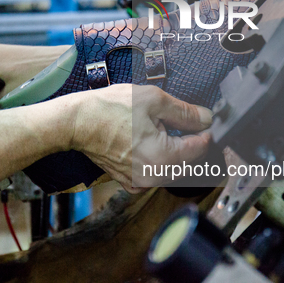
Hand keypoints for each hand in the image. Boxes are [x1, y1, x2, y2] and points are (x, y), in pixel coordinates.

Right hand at [68, 84, 212, 192]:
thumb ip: (185, 112)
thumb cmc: (109, 109)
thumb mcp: (154, 101)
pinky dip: (158, 161)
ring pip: (172, 169)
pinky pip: (154, 175)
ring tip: (166, 129)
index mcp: (163, 159)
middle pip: (188, 162)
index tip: (204, 119)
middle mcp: (153, 177)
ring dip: (176, 152)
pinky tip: (151, 144)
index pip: (200, 149)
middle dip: (191, 142)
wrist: (76, 121)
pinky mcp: (128, 181)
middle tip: (186, 120)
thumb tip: (207, 119)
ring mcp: (139, 182)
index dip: (206, 131)